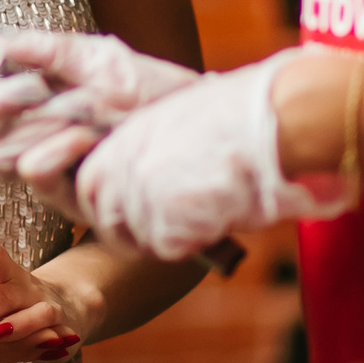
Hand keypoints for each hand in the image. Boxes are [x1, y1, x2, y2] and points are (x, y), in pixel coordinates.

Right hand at [0, 31, 200, 216]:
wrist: (196, 123)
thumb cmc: (151, 91)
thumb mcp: (96, 57)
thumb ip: (40, 47)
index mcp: (26, 107)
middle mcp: (28, 141)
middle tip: (32, 86)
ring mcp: (48, 171)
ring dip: (35, 123)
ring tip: (81, 108)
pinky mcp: (69, 197)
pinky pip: (35, 172)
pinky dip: (55, 147)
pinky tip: (87, 137)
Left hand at [74, 48, 354, 262]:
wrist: (274, 122)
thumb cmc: (245, 114)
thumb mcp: (184, 117)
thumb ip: (158, 148)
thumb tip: (159, 176)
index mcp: (128, 135)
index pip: (89, 185)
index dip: (111, 208)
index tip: (135, 217)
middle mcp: (126, 163)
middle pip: (105, 220)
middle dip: (133, 234)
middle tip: (171, 231)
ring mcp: (142, 193)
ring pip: (140, 238)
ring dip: (171, 236)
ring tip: (207, 212)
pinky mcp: (165, 220)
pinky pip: (170, 247)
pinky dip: (194, 241)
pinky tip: (219, 216)